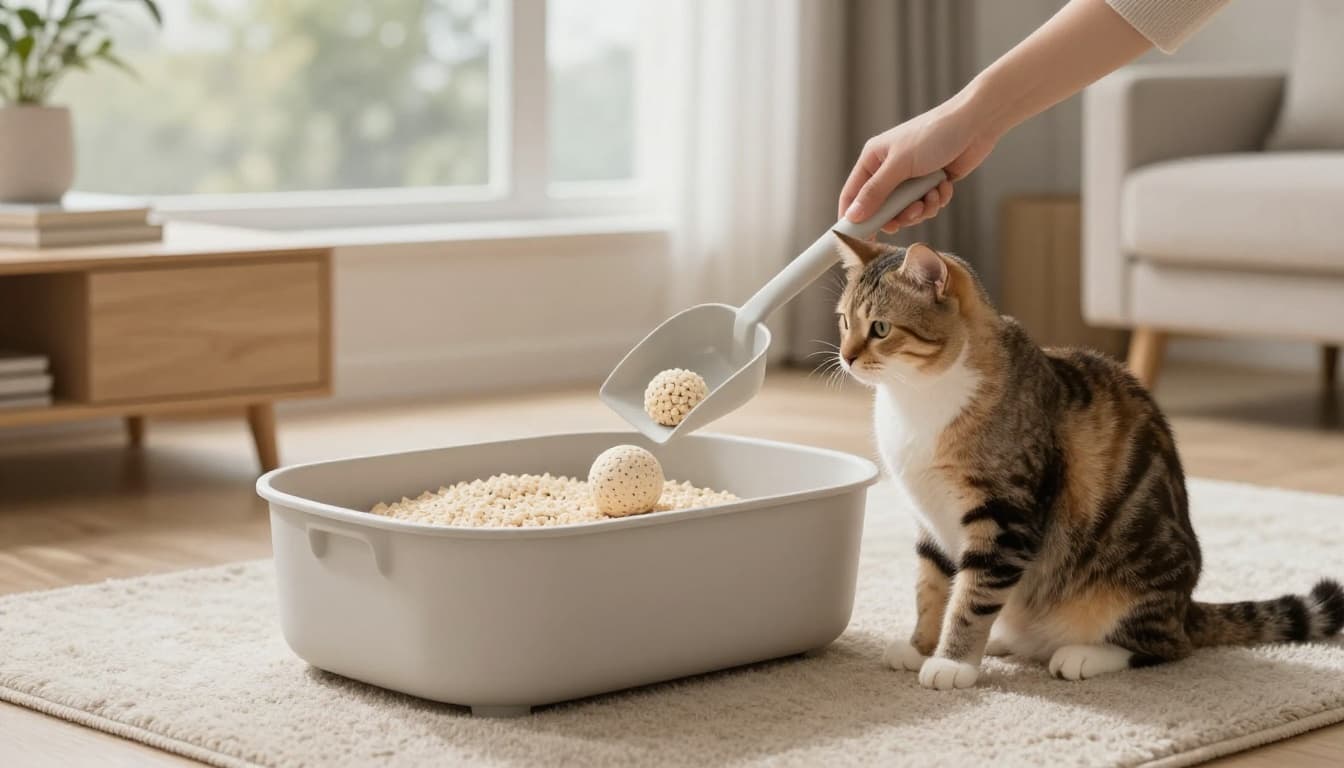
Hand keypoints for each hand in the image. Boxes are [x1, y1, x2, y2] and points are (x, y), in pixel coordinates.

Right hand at [838, 96, 997, 232]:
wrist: (976, 124)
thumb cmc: (934, 134)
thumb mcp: (899, 164)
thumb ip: (875, 192)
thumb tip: (852, 216)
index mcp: (873, 160)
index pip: (852, 194)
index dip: (853, 217)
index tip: (859, 238)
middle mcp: (889, 170)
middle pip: (881, 209)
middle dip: (899, 215)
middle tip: (912, 212)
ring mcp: (910, 178)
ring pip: (906, 211)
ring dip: (921, 209)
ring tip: (931, 195)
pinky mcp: (930, 184)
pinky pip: (926, 206)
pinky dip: (936, 200)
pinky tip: (944, 185)